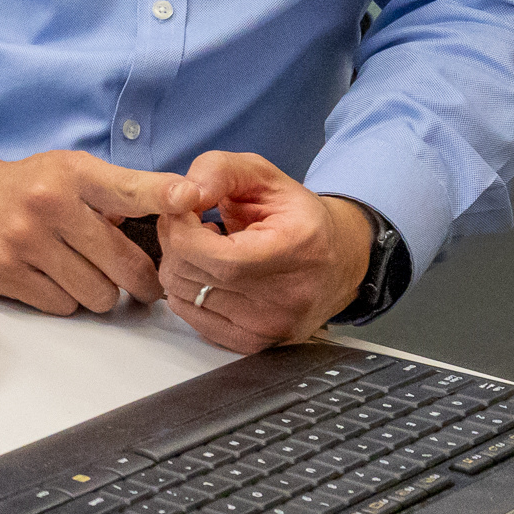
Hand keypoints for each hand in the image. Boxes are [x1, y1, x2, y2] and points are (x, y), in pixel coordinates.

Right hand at [0, 139, 177, 314]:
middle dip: (139, 282)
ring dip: (98, 293)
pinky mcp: (2, 271)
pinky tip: (52, 278)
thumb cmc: (26, 186)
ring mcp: (22, 239)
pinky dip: (63, 299)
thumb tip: (183, 206)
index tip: (190, 196)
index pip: (128, 188)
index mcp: (73, 174)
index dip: (163, 194)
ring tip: (82, 274)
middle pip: (124, 265)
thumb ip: (123, 190)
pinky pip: (60, 306)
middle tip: (140, 284)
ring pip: (96, 295)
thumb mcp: (71, 170)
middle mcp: (48, 203)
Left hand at [153, 152, 372, 353]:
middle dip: (175, 241)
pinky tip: (211, 272)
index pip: (211, 254)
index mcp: (293, 250)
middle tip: (191, 223)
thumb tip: (183, 192)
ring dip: (181, 265)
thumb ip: (219, 170)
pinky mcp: (253, 343)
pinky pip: (191, 316)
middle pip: (189, 274)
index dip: (181, 228)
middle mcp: (284, 299)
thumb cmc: (299, 218)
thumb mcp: (263, 175)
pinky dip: (189, 290)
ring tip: (207, 247)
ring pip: (182, 296)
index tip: (185, 210)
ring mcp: (269, 328)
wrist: (338, 260)